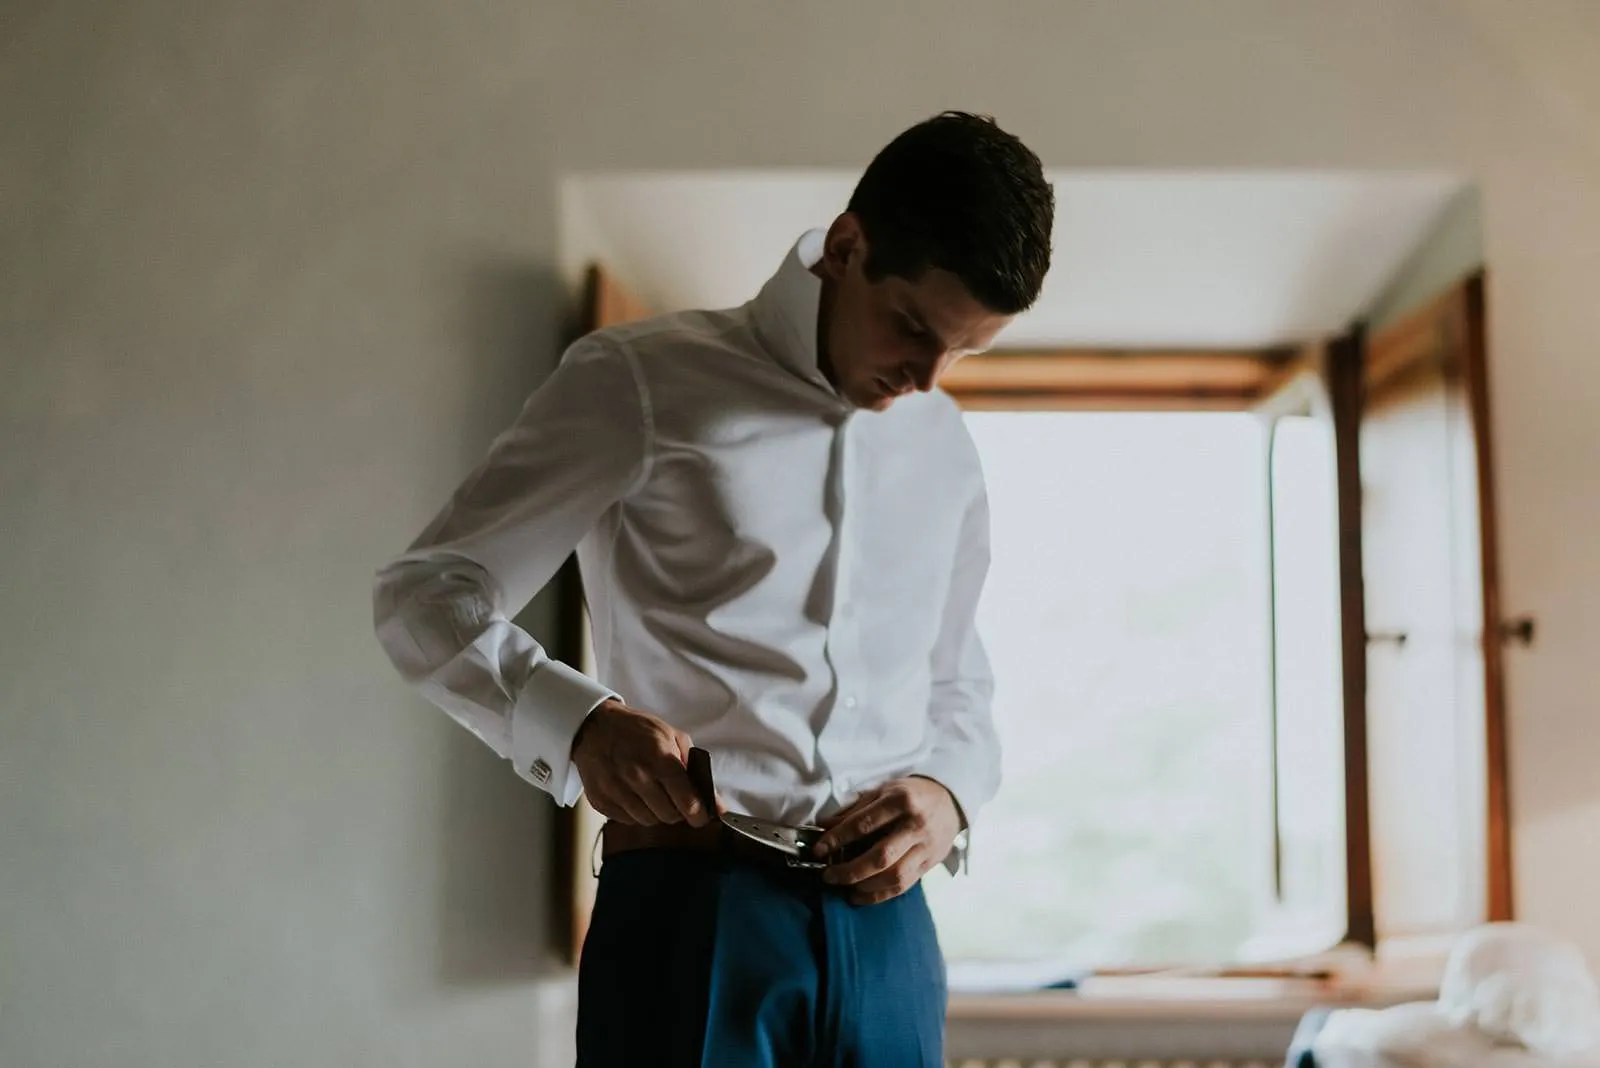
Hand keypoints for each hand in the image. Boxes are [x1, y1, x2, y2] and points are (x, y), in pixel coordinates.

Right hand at [570, 699, 718, 826]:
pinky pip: (628, 820)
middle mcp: (638, 777)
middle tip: (675, 798)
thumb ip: (695, 768)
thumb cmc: (636, 729)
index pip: (687, 802)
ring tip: (653, 793)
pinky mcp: (602, 801)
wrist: (594, 727)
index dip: (699, 814)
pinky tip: (634, 794)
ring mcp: (617, 791)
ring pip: (649, 820)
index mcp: (660, 758)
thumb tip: (716, 802)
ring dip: (656, 812)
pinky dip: (636, 812)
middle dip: (678, 811)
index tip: (702, 816)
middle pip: (669, 816)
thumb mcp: (671, 736)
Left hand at [810, 776, 962, 905]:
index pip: (863, 824)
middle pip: (880, 856)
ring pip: (894, 876)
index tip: (819, 850)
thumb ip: (855, 810)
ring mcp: (925, 847)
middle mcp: (914, 825)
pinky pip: (904, 886)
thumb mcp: (883, 791)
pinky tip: (860, 895)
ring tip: (843, 888)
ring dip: (864, 886)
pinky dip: (879, 895)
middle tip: (828, 876)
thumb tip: (825, 826)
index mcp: (900, 801)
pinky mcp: (929, 864)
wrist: (950, 801)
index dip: (837, 839)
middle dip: (849, 870)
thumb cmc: (911, 794)